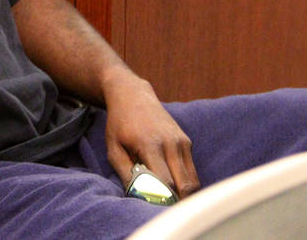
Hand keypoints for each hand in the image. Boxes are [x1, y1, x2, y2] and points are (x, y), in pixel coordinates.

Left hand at [102, 73, 199, 198]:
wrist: (132, 96)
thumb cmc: (119, 124)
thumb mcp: (113, 148)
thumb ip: (125, 173)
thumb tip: (139, 196)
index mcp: (150, 145)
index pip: (166, 182)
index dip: (163, 200)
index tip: (156, 208)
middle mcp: (171, 143)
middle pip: (186, 185)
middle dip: (179, 202)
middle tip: (167, 210)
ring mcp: (182, 141)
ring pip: (193, 180)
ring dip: (185, 194)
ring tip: (171, 201)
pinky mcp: (187, 141)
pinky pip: (191, 170)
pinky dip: (185, 182)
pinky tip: (173, 185)